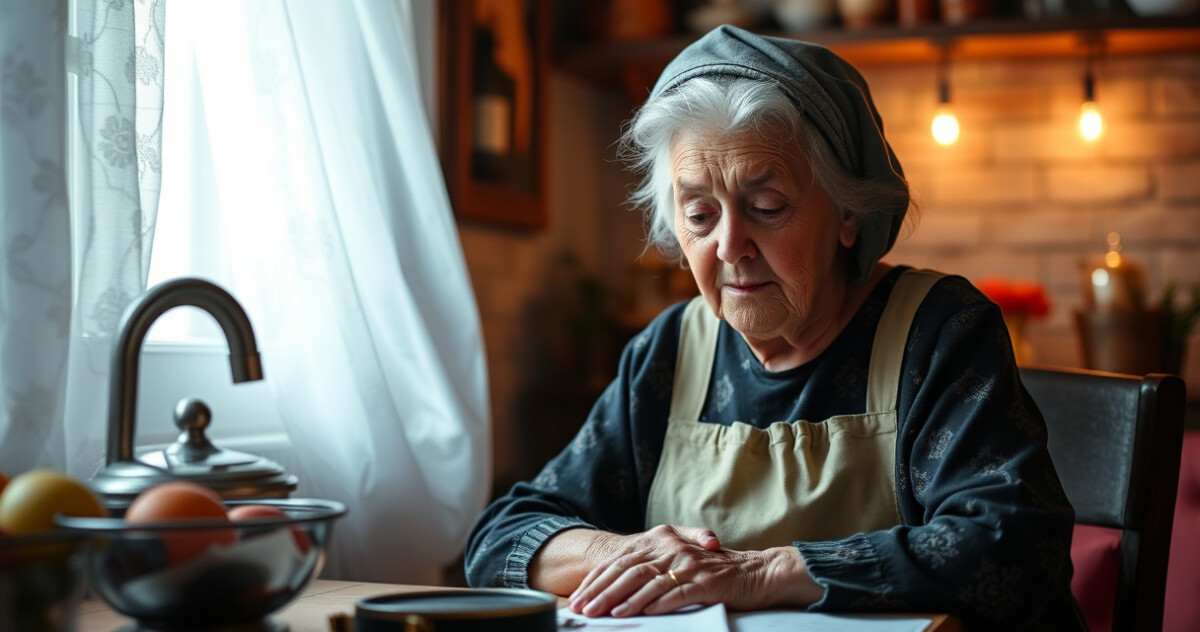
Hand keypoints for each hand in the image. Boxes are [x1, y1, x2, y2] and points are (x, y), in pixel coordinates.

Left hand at [568, 524, 818, 617]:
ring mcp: (689, 565)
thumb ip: (652, 568)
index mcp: (663, 541)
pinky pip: (677, 593)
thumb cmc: (716, 572)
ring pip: (649, 582)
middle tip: (585, 609)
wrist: (758, 572)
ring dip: (625, 600)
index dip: (598, 579)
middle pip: (630, 571)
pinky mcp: (706, 582)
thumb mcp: (680, 562)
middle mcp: (673, 549)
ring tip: (607, 614)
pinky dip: (658, 604)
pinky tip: (643, 614)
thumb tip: (618, 587)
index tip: (579, 597)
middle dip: (603, 592)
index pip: (622, 561)